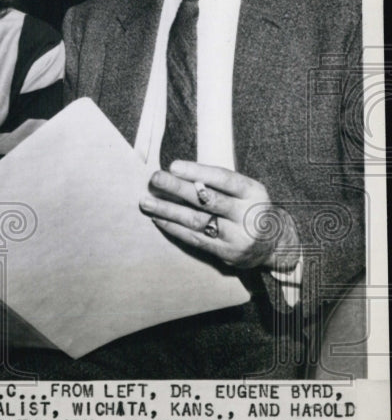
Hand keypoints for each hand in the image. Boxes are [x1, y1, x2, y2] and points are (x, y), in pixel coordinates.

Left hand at [139, 161, 297, 270]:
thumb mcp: (245, 191)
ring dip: (167, 210)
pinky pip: (195, 239)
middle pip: (207, 200)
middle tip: (154, 179)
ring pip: (197, 221)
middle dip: (177, 188)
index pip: (224, 179)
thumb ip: (218, 184)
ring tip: (146, 202)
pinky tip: (158, 218)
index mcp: (253, 193)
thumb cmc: (249, 207)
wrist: (274, 243)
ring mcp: (238, 237)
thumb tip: (177, 172)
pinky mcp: (227, 253)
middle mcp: (248, 215)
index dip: (198, 172)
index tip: (173, 165)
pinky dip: (174, 228)